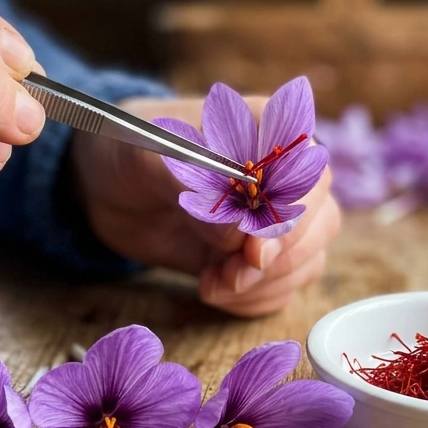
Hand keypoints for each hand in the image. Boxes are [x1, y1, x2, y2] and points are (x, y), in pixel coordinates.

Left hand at [73, 96, 341, 316]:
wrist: (106, 184)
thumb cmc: (129, 152)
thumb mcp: (150, 159)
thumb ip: (197, 185)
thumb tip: (242, 235)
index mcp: (268, 128)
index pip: (309, 177)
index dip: (289, 220)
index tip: (252, 253)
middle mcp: (285, 171)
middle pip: (320, 223)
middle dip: (274, 262)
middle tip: (225, 276)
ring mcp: (276, 215)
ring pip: (309, 258)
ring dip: (264, 284)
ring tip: (212, 282)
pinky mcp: (261, 252)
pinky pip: (285, 285)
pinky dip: (255, 299)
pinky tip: (214, 288)